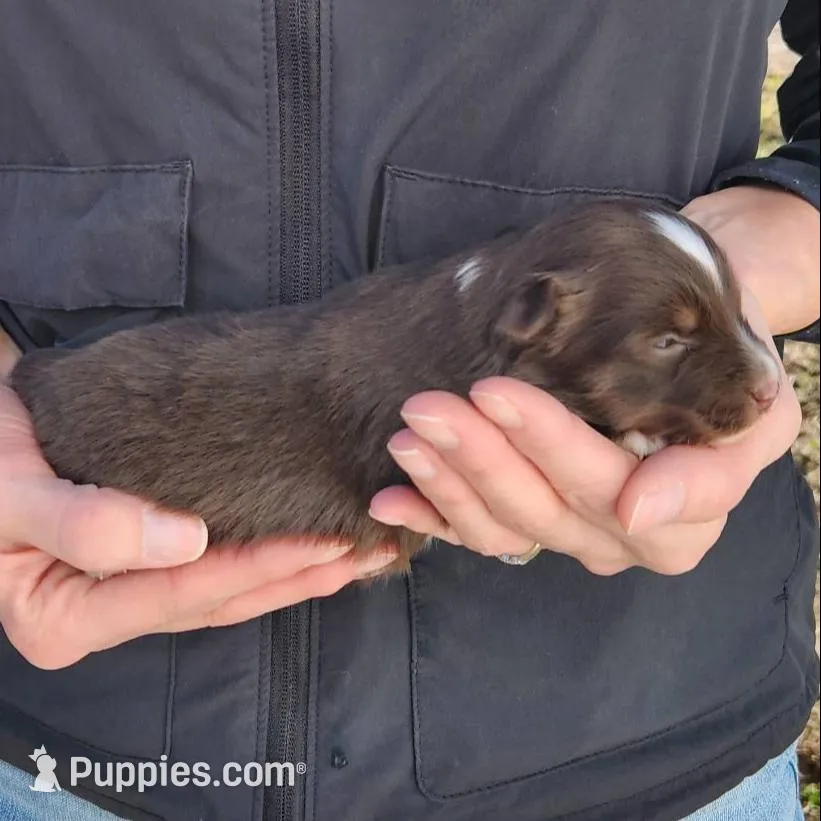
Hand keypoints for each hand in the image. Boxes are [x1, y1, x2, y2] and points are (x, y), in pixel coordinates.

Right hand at [0, 380, 394, 669]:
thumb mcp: (11, 491)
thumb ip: (82, 524)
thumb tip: (183, 540)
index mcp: (65, 618)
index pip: (177, 595)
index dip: (252, 570)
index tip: (322, 543)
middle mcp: (106, 617)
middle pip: (215, 601)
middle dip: (295, 578)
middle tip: (368, 551)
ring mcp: (132, 594)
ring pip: (227, 593)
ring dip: (297, 574)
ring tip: (363, 555)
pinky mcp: (152, 565)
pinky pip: (220, 569)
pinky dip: (271, 558)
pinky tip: (317, 546)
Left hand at [369, 187, 806, 574]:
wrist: (687, 345)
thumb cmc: (719, 363)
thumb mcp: (755, 404)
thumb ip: (714, 463)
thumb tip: (640, 510)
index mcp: (685, 518)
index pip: (611, 485)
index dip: (552, 445)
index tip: (497, 398)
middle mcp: (621, 537)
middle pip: (544, 506)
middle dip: (482, 455)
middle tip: (430, 404)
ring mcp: (570, 534)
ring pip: (503, 527)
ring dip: (448, 483)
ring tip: (407, 436)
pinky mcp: (529, 523)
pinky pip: (475, 533)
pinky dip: (431, 515)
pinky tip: (390, 499)